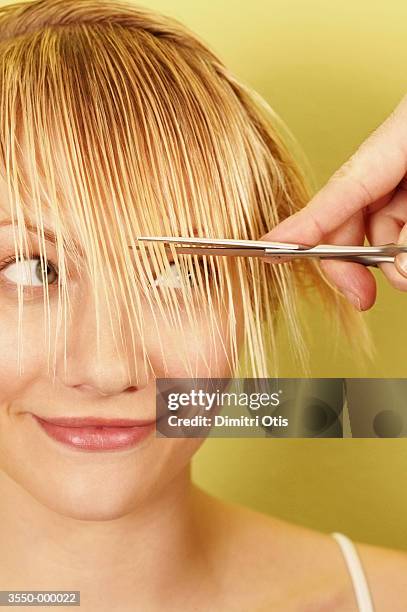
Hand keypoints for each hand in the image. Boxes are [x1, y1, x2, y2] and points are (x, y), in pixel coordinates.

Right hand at [260, 94, 406, 310]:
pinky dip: (404, 244)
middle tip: (362, 295)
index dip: (303, 226)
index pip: (340, 190)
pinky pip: (403, 220)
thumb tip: (401, 270)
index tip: (272, 252)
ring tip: (406, 269)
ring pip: (380, 222)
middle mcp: (399, 155)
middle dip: (354, 258)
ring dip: (388, 256)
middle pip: (351, 212)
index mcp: (400, 137)